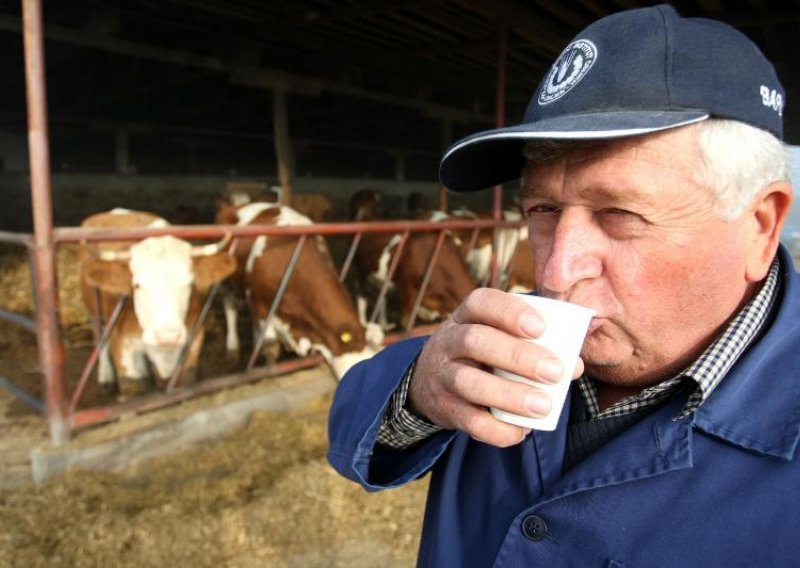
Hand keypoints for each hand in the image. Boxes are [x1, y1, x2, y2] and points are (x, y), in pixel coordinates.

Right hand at [408, 288, 583, 446]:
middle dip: (517, 356)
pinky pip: (468, 420)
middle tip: (554, 372)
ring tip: (544, 406)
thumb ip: (535, 345)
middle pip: (475, 340)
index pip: (481, 302)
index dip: (509, 311)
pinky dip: (497, 429)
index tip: (540, 327)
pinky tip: (521, 431)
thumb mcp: (497, 338)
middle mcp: (448, 341)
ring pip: (468, 382)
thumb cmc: (481, 355)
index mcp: (466, 316)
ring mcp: (442, 375)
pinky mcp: (444, 408)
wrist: (429, 382)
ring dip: (509, 395)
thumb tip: (574, 365)